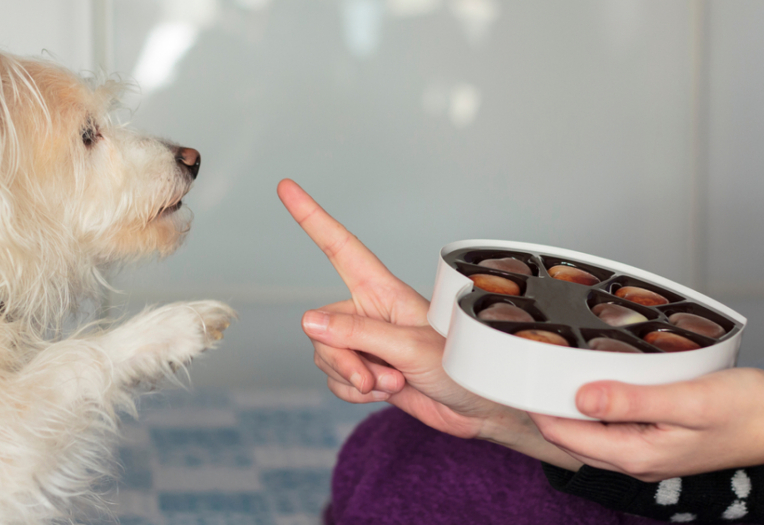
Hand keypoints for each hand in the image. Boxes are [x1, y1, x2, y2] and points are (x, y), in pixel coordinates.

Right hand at [277, 178, 580, 468]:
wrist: (477, 409)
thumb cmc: (461, 367)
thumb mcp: (409, 348)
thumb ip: (358, 335)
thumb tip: (309, 322)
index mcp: (383, 291)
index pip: (339, 248)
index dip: (312, 218)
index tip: (287, 188)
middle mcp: (369, 312)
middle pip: (321, 326)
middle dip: (341, 358)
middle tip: (373, 377)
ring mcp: (366, 343)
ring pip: (325, 356)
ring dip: (352, 379)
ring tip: (391, 383)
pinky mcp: (366, 370)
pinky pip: (335, 380)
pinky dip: (354, 393)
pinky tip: (384, 393)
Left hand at [530, 367, 763, 481]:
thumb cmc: (747, 410)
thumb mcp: (688, 400)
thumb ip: (632, 401)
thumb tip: (580, 398)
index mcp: (637, 454)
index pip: (567, 435)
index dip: (539, 408)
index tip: (519, 379)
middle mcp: (636, 461)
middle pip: (572, 438)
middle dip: (547, 409)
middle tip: (528, 371)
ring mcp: (645, 454)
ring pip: (590, 434)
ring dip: (569, 409)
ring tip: (551, 374)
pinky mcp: (655, 443)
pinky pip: (611, 430)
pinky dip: (594, 409)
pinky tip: (593, 386)